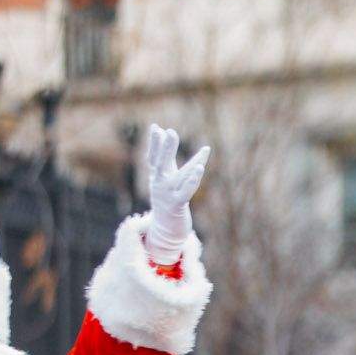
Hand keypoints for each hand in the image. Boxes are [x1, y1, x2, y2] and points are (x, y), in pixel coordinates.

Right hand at [142, 124, 211, 265]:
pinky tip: (201, 169)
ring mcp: (167, 195)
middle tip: (171, 132)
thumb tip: (159, 131)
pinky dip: (192, 181)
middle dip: (166, 149)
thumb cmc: (167, 197)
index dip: (153, 143)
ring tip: (202, 155)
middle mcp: (159, 184)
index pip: (153, 157)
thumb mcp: (163, 175)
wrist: (166, 226)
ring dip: (189, 165)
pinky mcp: (177, 204)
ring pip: (179, 177)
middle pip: (161, 164)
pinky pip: (186, 192)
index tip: (156, 127)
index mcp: (156, 175)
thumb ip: (164, 155)